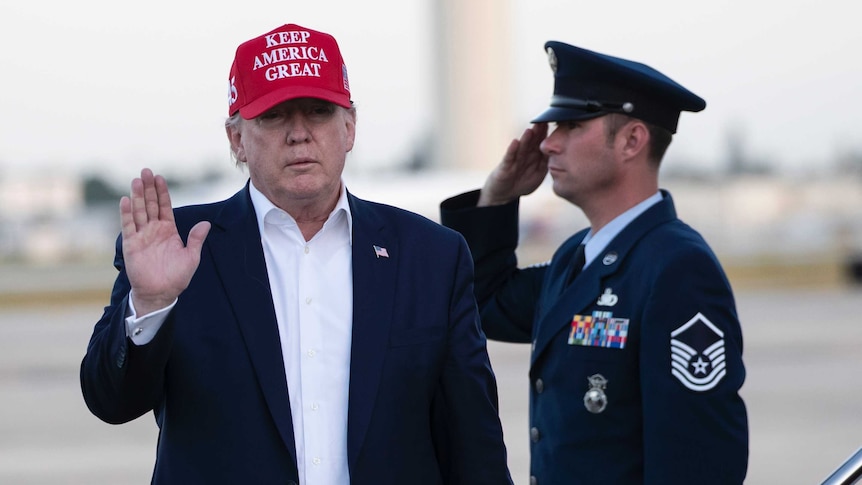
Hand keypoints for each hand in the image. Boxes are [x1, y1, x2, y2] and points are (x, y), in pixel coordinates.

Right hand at [120, 168, 210, 315]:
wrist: (160, 293)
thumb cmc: (177, 277)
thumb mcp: (191, 257)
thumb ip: (196, 239)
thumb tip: (206, 223)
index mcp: (168, 230)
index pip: (164, 206)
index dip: (162, 192)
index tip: (159, 177)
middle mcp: (154, 230)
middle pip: (149, 204)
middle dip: (148, 188)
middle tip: (145, 171)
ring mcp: (141, 236)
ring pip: (139, 211)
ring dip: (137, 196)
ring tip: (136, 181)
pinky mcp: (131, 244)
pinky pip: (128, 226)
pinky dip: (126, 213)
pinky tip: (126, 200)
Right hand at [477, 123, 548, 205]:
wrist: (504, 194)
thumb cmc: (522, 183)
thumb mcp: (538, 174)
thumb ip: (546, 164)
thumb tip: (560, 154)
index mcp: (534, 156)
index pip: (541, 143)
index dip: (547, 134)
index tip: (554, 124)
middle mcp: (524, 155)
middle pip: (532, 142)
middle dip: (537, 132)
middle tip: (543, 122)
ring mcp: (514, 160)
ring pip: (522, 147)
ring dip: (526, 139)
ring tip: (531, 130)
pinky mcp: (505, 166)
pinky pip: (509, 157)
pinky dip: (512, 150)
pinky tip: (515, 142)